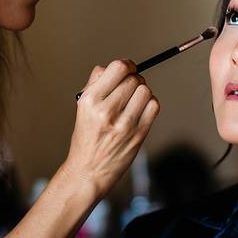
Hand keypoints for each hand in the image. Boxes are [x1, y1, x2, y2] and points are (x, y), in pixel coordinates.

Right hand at [61, 60, 159, 200]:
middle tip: (129, 88)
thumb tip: (114, 66)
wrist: (89, 171)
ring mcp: (124, 124)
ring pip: (145, 90)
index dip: (126, 65)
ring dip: (142, 92)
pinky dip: (150, 103)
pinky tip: (140, 110)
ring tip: (134, 100)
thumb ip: (96, 84)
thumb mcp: (82, 108)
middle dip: (134, 79)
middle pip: (133, 79)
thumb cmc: (86, 137)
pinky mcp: (138, 134)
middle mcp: (106, 111)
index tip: (127, 69)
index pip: (117, 68)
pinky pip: (154, 105)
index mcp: (89, 100)